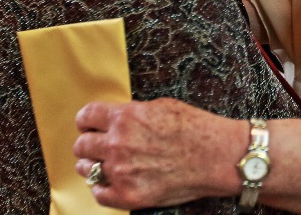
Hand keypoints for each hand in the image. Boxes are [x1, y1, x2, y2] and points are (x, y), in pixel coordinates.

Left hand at [74, 99, 240, 208]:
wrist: (219, 156)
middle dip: (88, 144)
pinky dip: (103, 188)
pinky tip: (112, 182)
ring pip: (86, 169)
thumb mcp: (162, 107)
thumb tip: (116, 119)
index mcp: (126, 117)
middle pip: (81, 145)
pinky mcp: (129, 195)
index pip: (86, 116)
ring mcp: (122, 172)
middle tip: (97, 146)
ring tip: (106, 164)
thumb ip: (133, 113)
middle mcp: (118, 144)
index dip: (86, 120)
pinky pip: (99, 194)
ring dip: (93, 165)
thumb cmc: (197, 129)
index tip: (88, 124)